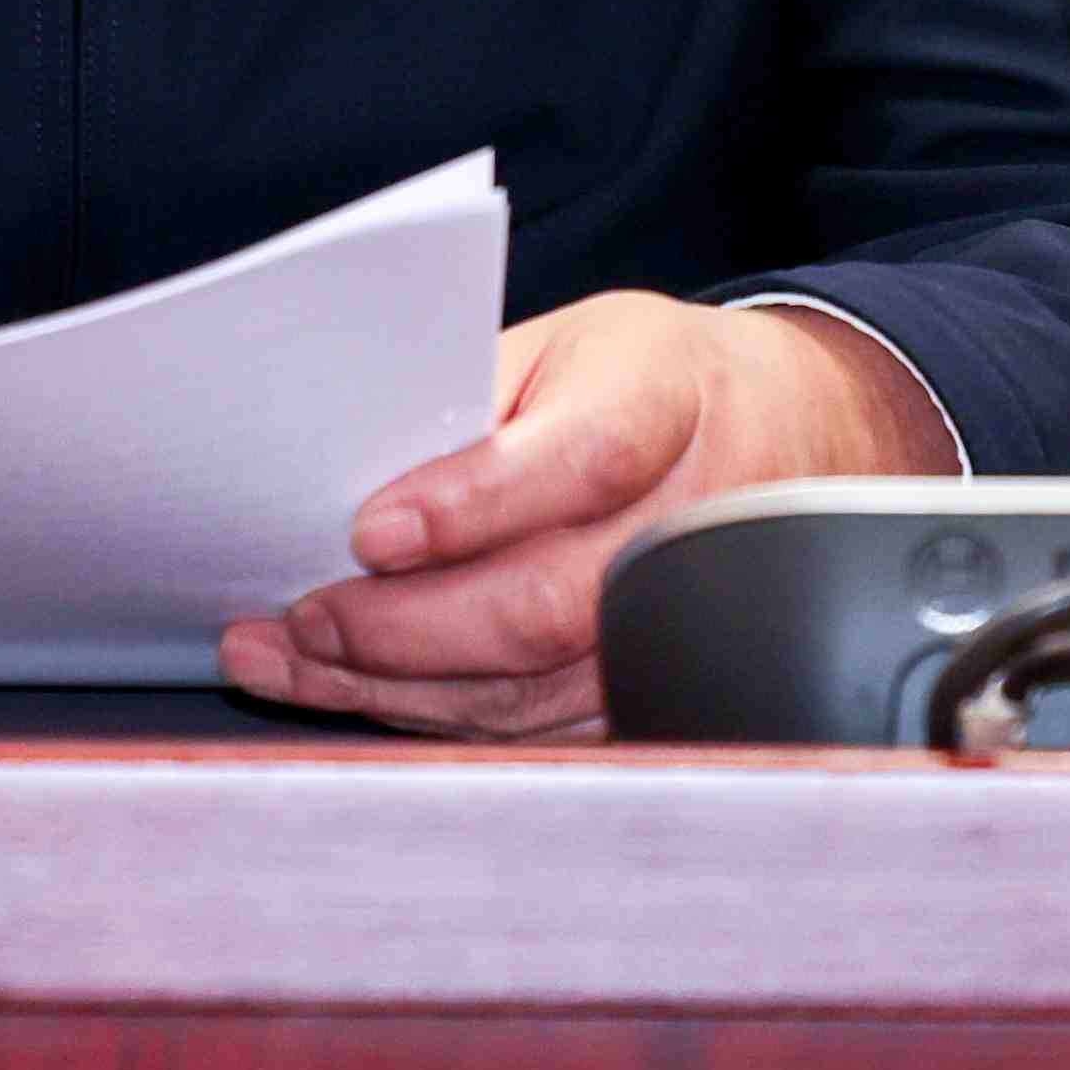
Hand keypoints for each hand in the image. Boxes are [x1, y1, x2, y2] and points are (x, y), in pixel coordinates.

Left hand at [220, 291, 944, 737]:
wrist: (783, 433)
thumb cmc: (647, 381)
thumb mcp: (568, 341)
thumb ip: (474, 398)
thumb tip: (344, 474)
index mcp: (668, 401)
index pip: (584, 459)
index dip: (473, 503)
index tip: (369, 529)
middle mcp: (692, 524)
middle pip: (549, 604)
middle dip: (403, 627)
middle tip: (299, 616)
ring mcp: (684, 627)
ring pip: (532, 690)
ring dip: (392, 686)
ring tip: (287, 660)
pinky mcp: (657, 694)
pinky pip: (536, 727)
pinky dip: (432, 715)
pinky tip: (356, 690)